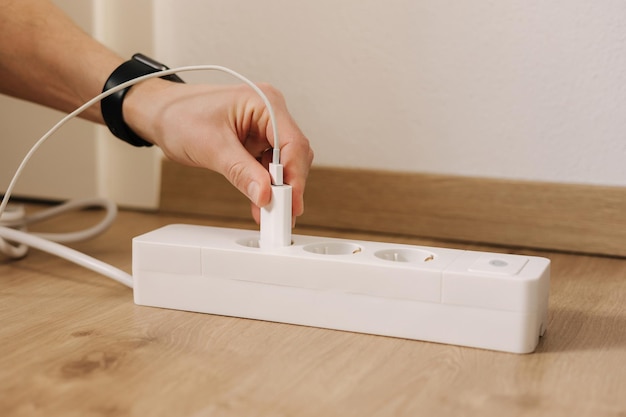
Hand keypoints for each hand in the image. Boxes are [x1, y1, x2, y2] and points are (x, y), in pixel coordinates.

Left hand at [123, 79, 313, 223]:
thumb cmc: (179, 115)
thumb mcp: (211, 146)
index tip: (290, 202)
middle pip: (294, 155)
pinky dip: (265, 188)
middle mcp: (270, 113)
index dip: (294, 176)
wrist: (159, 114)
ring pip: (285, 165)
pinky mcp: (256, 143)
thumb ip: (241, 172)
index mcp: (265, 102)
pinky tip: (261, 205)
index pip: (293, 143)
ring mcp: (264, 129)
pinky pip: (269, 168)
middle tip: (282, 214)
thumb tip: (265, 194)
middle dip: (289, 186)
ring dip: (278, 190)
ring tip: (271, 215)